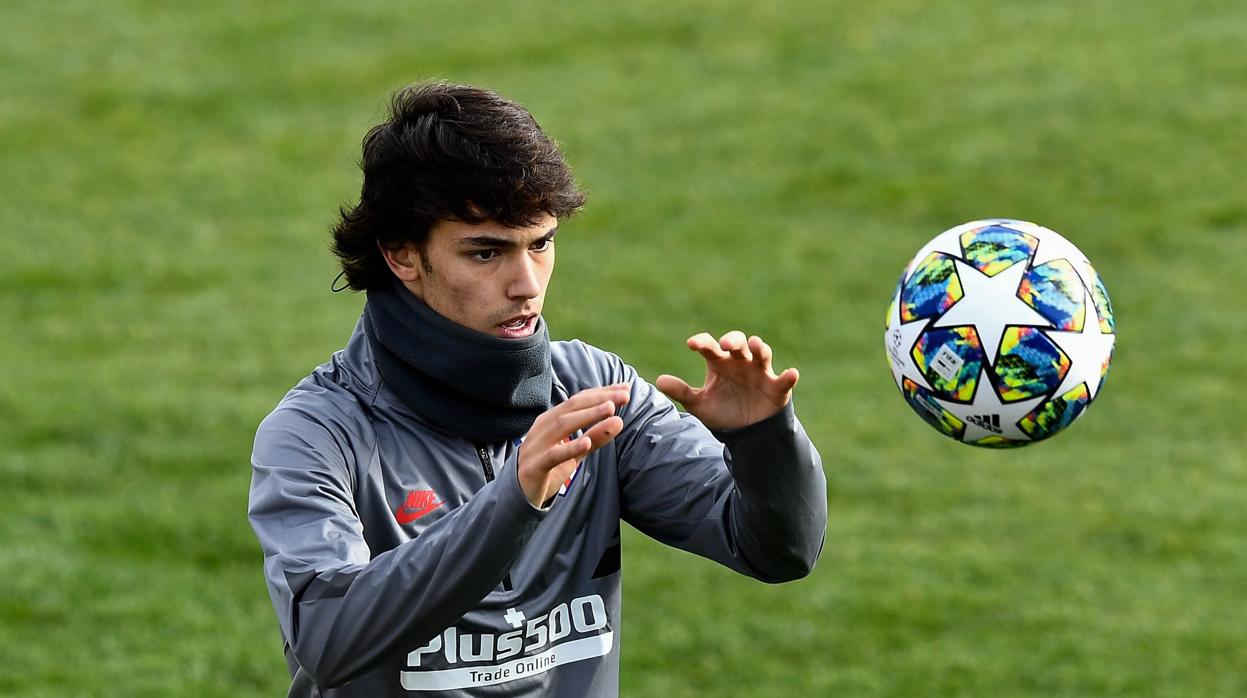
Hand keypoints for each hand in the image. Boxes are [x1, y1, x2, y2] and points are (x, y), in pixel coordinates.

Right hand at [517, 384, 629, 505]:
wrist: (521, 493)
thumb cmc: (550, 466)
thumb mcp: (576, 451)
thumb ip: (595, 436)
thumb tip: (619, 420)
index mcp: (551, 419)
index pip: (578, 400)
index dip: (601, 392)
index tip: (625, 388)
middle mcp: (542, 427)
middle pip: (571, 407)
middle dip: (599, 399)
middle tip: (623, 396)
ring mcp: (536, 446)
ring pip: (562, 425)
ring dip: (588, 416)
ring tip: (610, 410)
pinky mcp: (534, 467)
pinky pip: (552, 455)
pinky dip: (570, 447)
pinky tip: (586, 442)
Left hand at [656, 331, 798, 430]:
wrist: (746, 433)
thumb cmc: (722, 411)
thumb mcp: (699, 404)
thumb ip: (681, 392)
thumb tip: (658, 381)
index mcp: (719, 363)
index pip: (710, 346)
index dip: (702, 342)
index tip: (692, 344)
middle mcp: (740, 362)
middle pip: (738, 343)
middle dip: (733, 340)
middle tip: (726, 345)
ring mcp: (760, 372)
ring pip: (761, 354)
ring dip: (759, 348)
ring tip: (755, 346)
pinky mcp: (777, 387)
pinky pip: (785, 379)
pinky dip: (789, 376)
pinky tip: (791, 373)